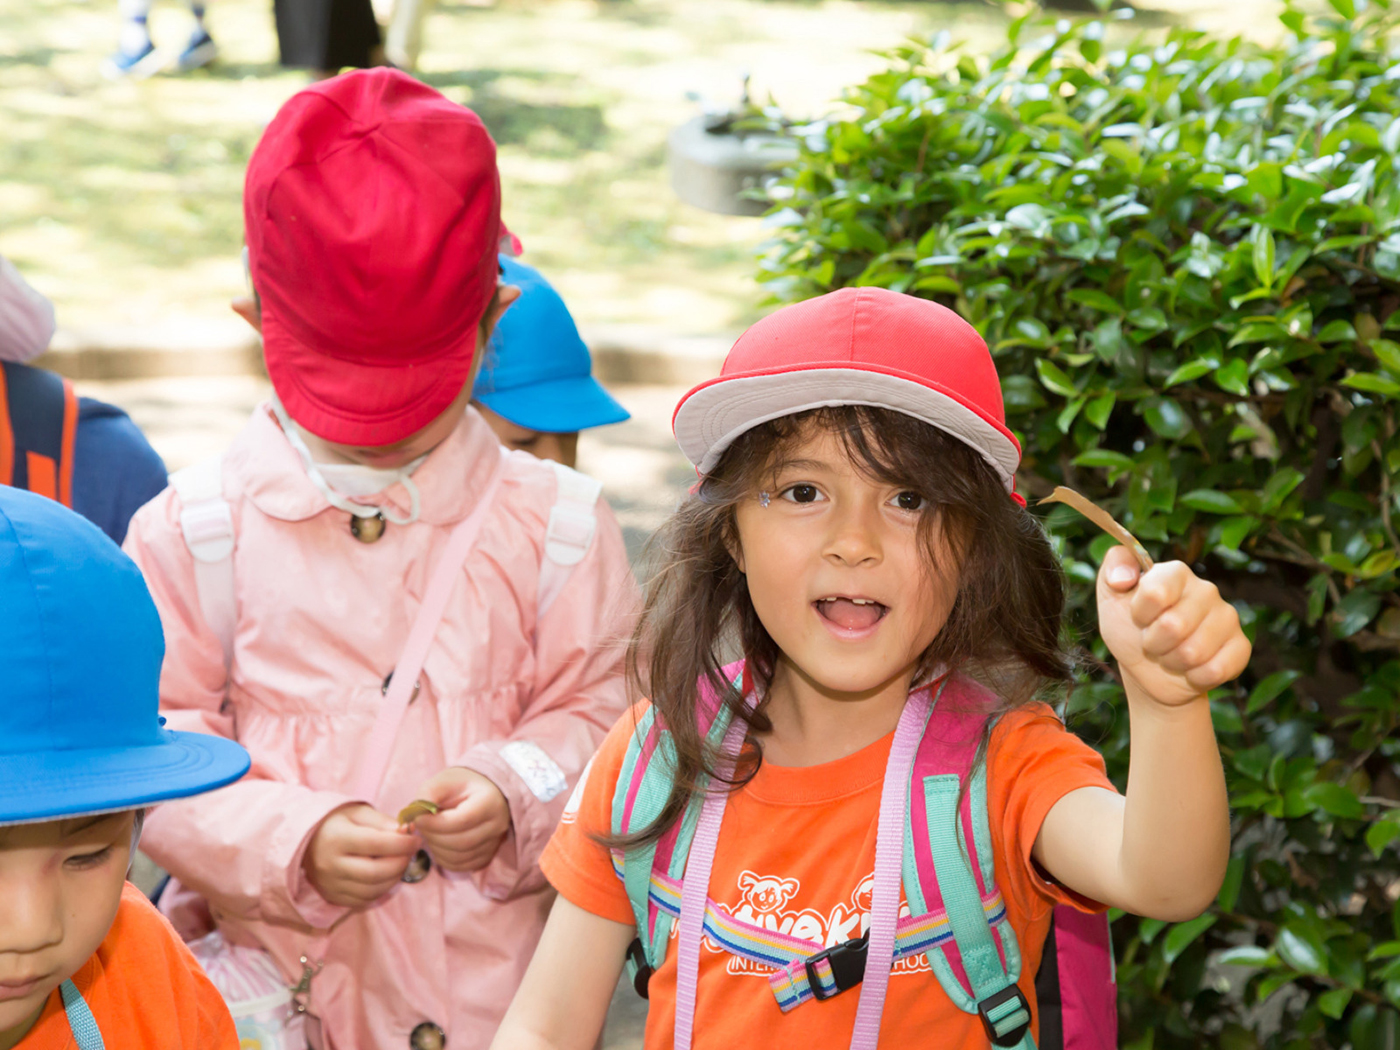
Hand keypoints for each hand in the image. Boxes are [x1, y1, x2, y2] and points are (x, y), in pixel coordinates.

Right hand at [302, 803, 420, 907]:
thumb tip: (405, 832)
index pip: (376, 844)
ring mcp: (330, 884)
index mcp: (336, 838)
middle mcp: (330, 865)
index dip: (402, 843)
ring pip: (372, 890)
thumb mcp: (356, 813)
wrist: (304, 842)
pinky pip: (363, 900)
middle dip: (401, 863)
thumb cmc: (335, 823)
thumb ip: (381, 821)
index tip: (416, 839)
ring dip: (394, 878)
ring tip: (401, 862)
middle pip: (375, 872)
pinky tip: (386, 876)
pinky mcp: (332, 897)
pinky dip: (381, 890)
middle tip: (411, 852)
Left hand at [410, 768, 511, 871]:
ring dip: (436, 848)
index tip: (418, 818)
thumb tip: (413, 817)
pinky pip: (461, 866)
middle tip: (420, 826)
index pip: (462, 820)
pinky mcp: (486, 856)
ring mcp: (494, 843)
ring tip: (429, 832)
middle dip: (433, 836)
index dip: (435, 823)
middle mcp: (497, 825)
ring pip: (459, 857)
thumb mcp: (443, 780)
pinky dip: (443, 859)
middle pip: (460, 842)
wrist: (482, 792)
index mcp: (490, 802)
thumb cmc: (462, 784)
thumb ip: (427, 795)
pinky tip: (437, 844)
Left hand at [1097, 545, 1251, 706]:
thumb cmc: (1128, 628)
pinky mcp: (1241, 646)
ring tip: (1170, 653)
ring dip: (1172, 661)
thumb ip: (1112, 569)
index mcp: (1175, 573)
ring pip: (1193, 652)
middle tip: (1153, 641)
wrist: (1146, 670)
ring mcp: (1227, 617)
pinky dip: (1194, 677)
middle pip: (1174, 626)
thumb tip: (1123, 577)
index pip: (1155, 592)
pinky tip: (1191, 668)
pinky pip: (1215, 670)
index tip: (1138, 618)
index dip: (1140, 614)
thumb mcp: (1109, 597)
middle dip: (1153, 643)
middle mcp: (1206, 590)